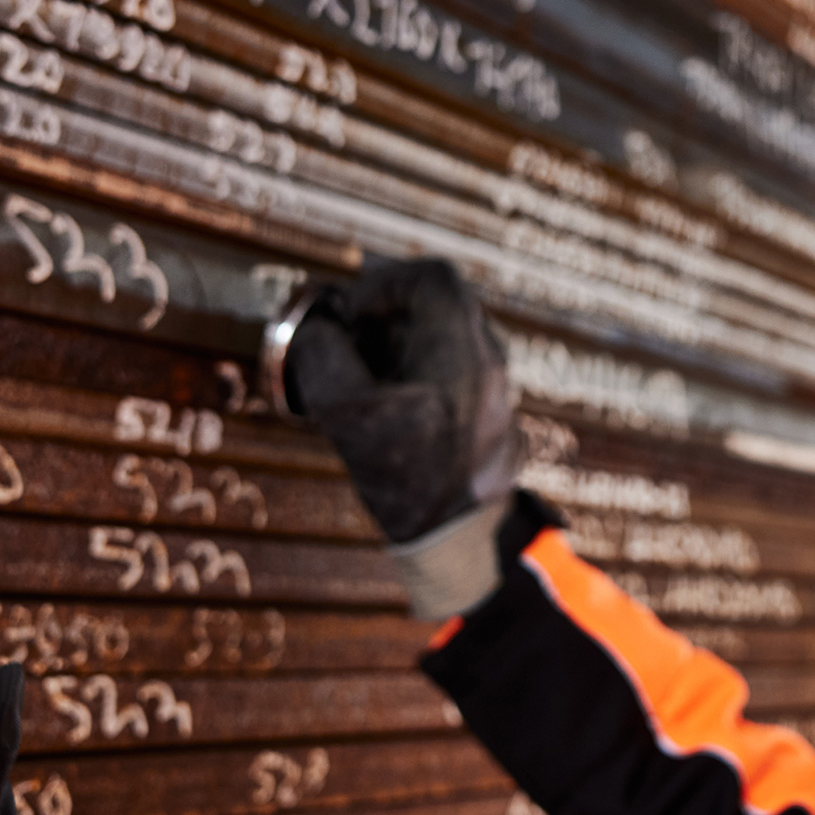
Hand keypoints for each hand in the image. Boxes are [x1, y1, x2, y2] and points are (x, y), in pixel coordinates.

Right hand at [284, 257, 520, 556]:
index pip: (429, 276)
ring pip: (443, 338)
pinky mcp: (491, 411)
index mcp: (463, 343)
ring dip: (397, 348)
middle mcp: (489, 356)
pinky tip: (388, 411)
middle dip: (383, 319)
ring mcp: (496, 384)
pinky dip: (416, 374)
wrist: (458, 538)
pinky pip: (452, 370)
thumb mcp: (345, 411)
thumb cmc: (406, 474)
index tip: (349, 316)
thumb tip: (319, 330)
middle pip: (435, 305)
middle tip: (348, 349)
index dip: (380, 285)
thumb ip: (322, 357)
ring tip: (363, 385)